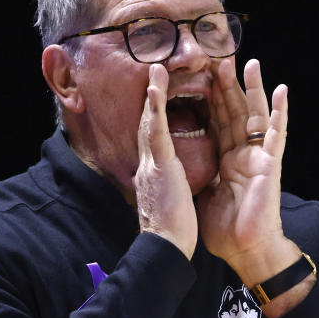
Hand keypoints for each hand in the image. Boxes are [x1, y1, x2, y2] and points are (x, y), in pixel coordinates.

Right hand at [133, 63, 197, 259]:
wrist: (166, 248)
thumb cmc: (171, 230)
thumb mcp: (169, 201)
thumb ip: (167, 187)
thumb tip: (168, 183)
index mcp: (153, 174)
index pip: (154, 139)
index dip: (154, 117)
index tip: (157, 97)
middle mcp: (148, 165)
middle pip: (147, 125)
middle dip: (150, 99)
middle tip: (153, 73)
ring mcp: (152, 164)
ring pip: (150, 122)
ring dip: (152, 94)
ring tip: (155, 69)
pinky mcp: (160, 167)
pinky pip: (158, 132)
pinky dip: (156, 108)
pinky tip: (156, 87)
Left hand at [197, 58, 298, 284]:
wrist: (243, 250)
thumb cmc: (225, 229)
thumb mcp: (203, 193)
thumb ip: (198, 173)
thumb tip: (179, 162)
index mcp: (225, 160)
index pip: (215, 121)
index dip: (208, 97)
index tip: (200, 73)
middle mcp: (242, 154)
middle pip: (233, 111)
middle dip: (226, 84)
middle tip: (219, 55)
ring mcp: (257, 157)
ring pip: (254, 114)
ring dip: (252, 88)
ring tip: (249, 61)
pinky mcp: (270, 164)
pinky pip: (276, 134)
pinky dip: (280, 112)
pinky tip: (282, 90)